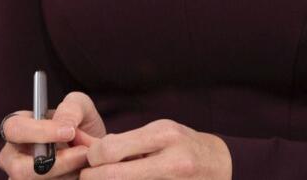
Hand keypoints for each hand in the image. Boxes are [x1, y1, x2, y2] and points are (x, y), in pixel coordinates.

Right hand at [0, 91, 107, 178]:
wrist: (93, 151)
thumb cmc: (79, 126)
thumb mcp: (80, 106)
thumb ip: (71, 108)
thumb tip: (64, 125)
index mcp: (17, 128)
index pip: (14, 129)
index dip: (40, 132)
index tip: (70, 132)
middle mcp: (12, 156)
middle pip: (18, 168)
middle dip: (55, 163)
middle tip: (83, 153)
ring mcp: (22, 177)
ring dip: (66, 173)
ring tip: (84, 160)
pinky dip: (69, 179)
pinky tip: (79, 171)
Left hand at [80, 119, 231, 179]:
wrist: (220, 164)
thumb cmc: (183, 144)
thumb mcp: (158, 132)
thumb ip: (125, 140)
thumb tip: (86, 145)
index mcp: (164, 135)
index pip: (110, 150)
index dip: (93, 157)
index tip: (92, 159)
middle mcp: (171, 161)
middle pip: (111, 177)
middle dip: (92, 178)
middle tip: (89, 176)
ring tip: (108, 177)